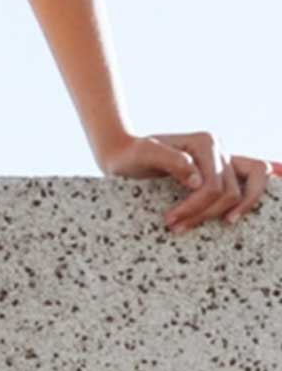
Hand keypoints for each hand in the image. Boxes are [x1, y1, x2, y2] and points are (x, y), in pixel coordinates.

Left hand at [99, 130, 273, 230]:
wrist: (125, 154)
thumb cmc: (132, 154)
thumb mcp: (144, 154)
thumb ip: (170, 160)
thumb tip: (198, 181)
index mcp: (205, 142)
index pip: (213, 185)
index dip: (195, 206)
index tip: (170, 220)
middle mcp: (220, 149)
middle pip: (228, 192)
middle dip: (203, 213)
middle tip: (174, 226)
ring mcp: (224, 161)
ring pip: (238, 194)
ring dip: (220, 213)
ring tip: (188, 227)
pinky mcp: (221, 172)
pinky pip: (246, 187)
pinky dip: (244, 202)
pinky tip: (229, 217)